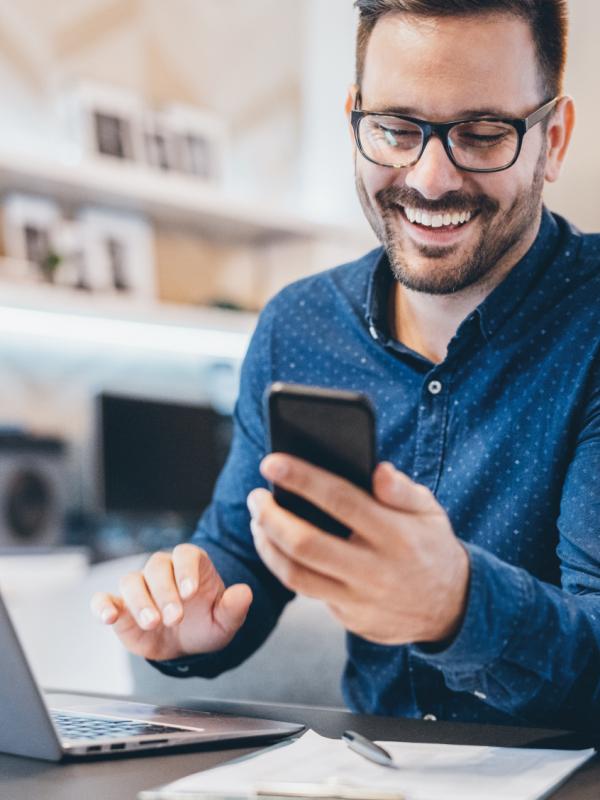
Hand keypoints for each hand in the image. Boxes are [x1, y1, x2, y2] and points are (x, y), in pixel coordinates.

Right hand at [90, 544, 252, 661]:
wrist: (186, 645)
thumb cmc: (206, 624)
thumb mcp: (225, 621)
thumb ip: (234, 607)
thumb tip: (244, 593)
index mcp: (190, 564)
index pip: (185, 555)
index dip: (186, 570)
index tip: (191, 592)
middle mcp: (163, 570)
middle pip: (157, 567)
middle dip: (165, 592)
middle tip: (174, 617)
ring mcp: (140, 587)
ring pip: (131, 581)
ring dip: (140, 601)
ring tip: (152, 623)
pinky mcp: (120, 606)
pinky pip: (104, 599)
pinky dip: (102, 605)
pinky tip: (108, 616)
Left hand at [248, 455, 468, 644]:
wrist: (451, 608)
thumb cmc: (430, 545)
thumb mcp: (429, 511)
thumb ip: (402, 490)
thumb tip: (377, 470)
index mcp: (397, 534)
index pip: (341, 500)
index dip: (302, 479)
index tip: (271, 462)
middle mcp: (376, 570)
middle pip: (307, 543)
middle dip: (271, 517)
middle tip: (256, 497)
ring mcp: (361, 599)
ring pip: (296, 575)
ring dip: (267, 546)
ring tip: (258, 521)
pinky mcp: (350, 619)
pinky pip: (308, 592)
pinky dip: (285, 567)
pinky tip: (275, 546)